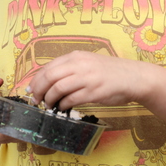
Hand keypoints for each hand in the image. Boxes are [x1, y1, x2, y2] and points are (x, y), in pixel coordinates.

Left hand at [25, 51, 151, 109]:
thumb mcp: (87, 63)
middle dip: (38, 91)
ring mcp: (87, 78)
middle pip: (49, 77)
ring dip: (50, 100)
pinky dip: (63, 105)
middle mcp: (80, 65)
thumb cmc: (109, 72)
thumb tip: (47, 82)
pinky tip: (63, 108)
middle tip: (36, 101)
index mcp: (75, 56)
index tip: (30, 89)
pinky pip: (71, 100)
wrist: (134, 77)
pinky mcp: (94, 92)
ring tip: (49, 106)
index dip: (36, 80)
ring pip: (58, 89)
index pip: (48, 67)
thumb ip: (69, 69)